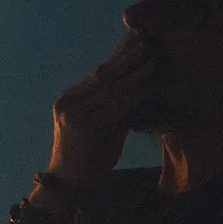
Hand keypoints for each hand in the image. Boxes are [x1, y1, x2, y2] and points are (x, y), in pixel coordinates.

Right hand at [50, 33, 154, 181]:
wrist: (70, 183)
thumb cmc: (88, 156)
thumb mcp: (99, 124)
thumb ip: (111, 105)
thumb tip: (137, 84)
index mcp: (68, 100)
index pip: (98, 72)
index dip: (118, 55)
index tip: (137, 39)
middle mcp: (68, 103)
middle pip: (103, 75)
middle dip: (127, 57)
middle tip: (148, 42)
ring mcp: (74, 114)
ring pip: (110, 88)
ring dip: (135, 74)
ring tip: (154, 61)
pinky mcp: (85, 126)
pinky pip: (116, 107)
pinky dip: (136, 96)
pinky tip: (151, 87)